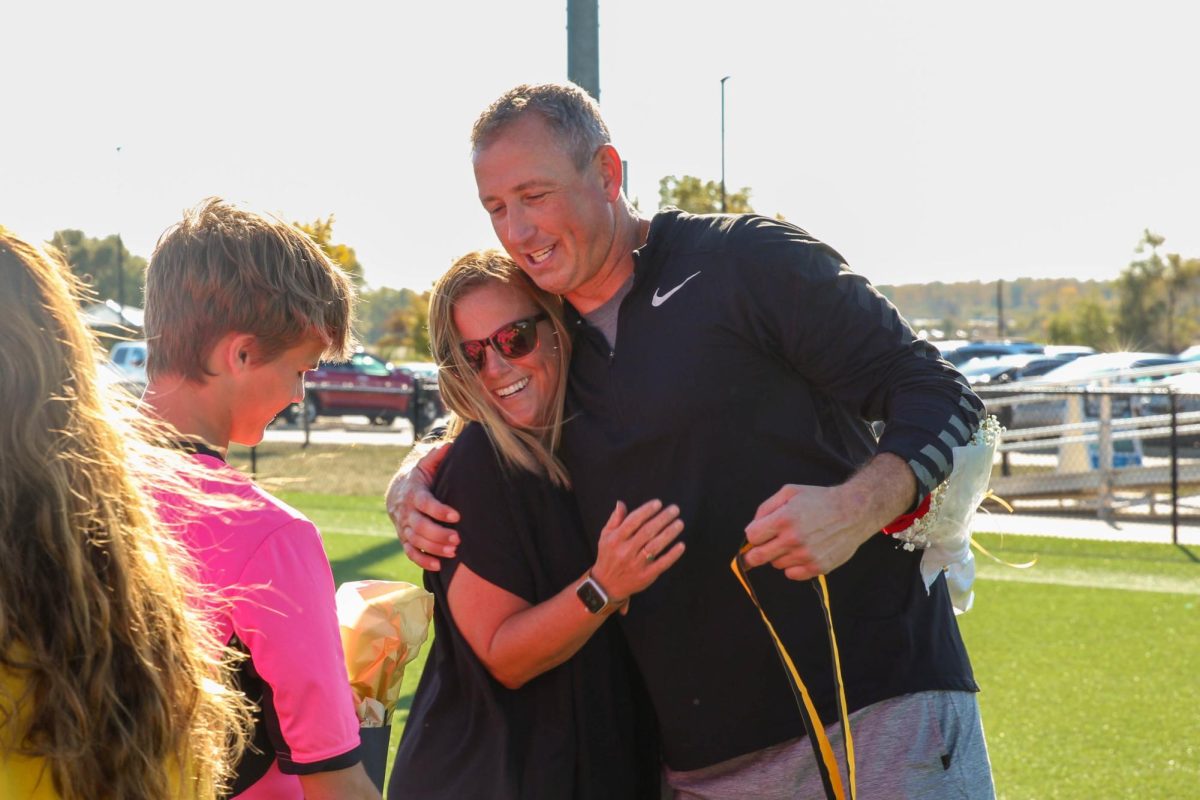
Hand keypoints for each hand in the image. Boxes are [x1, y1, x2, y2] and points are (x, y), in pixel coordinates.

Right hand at [386, 442, 459, 570]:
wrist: (397, 492)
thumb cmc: (419, 478)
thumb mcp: (425, 465)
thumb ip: (436, 457)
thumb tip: (449, 445)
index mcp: (414, 493)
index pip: (425, 503)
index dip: (440, 510)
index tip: (457, 515)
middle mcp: (407, 512)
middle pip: (420, 526)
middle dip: (439, 534)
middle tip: (458, 539)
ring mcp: (404, 527)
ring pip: (416, 540)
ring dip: (434, 547)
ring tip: (454, 551)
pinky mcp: (404, 538)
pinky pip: (410, 552)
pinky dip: (422, 560)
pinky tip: (438, 566)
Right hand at [590, 500, 685, 603]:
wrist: (606, 585)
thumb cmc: (608, 556)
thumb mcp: (605, 536)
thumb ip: (615, 519)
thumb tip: (621, 503)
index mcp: (615, 539)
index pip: (633, 521)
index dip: (646, 511)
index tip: (658, 503)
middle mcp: (625, 551)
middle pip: (647, 532)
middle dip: (662, 519)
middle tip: (675, 509)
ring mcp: (636, 564)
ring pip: (655, 546)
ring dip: (669, 533)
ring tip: (679, 523)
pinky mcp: (646, 576)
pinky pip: (661, 564)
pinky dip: (672, 555)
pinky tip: (681, 545)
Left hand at [741, 454, 916, 579]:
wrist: (854, 511)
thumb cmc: (820, 499)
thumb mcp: (790, 492)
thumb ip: (766, 508)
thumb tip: (752, 528)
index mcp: (784, 518)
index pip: (752, 536)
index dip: (754, 534)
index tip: (761, 532)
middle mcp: (793, 539)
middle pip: (757, 557)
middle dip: (756, 552)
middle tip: (765, 545)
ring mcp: (806, 555)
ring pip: (776, 564)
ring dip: (779, 555)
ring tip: (794, 542)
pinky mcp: (818, 567)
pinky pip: (792, 574)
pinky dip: (792, 566)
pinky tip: (801, 553)